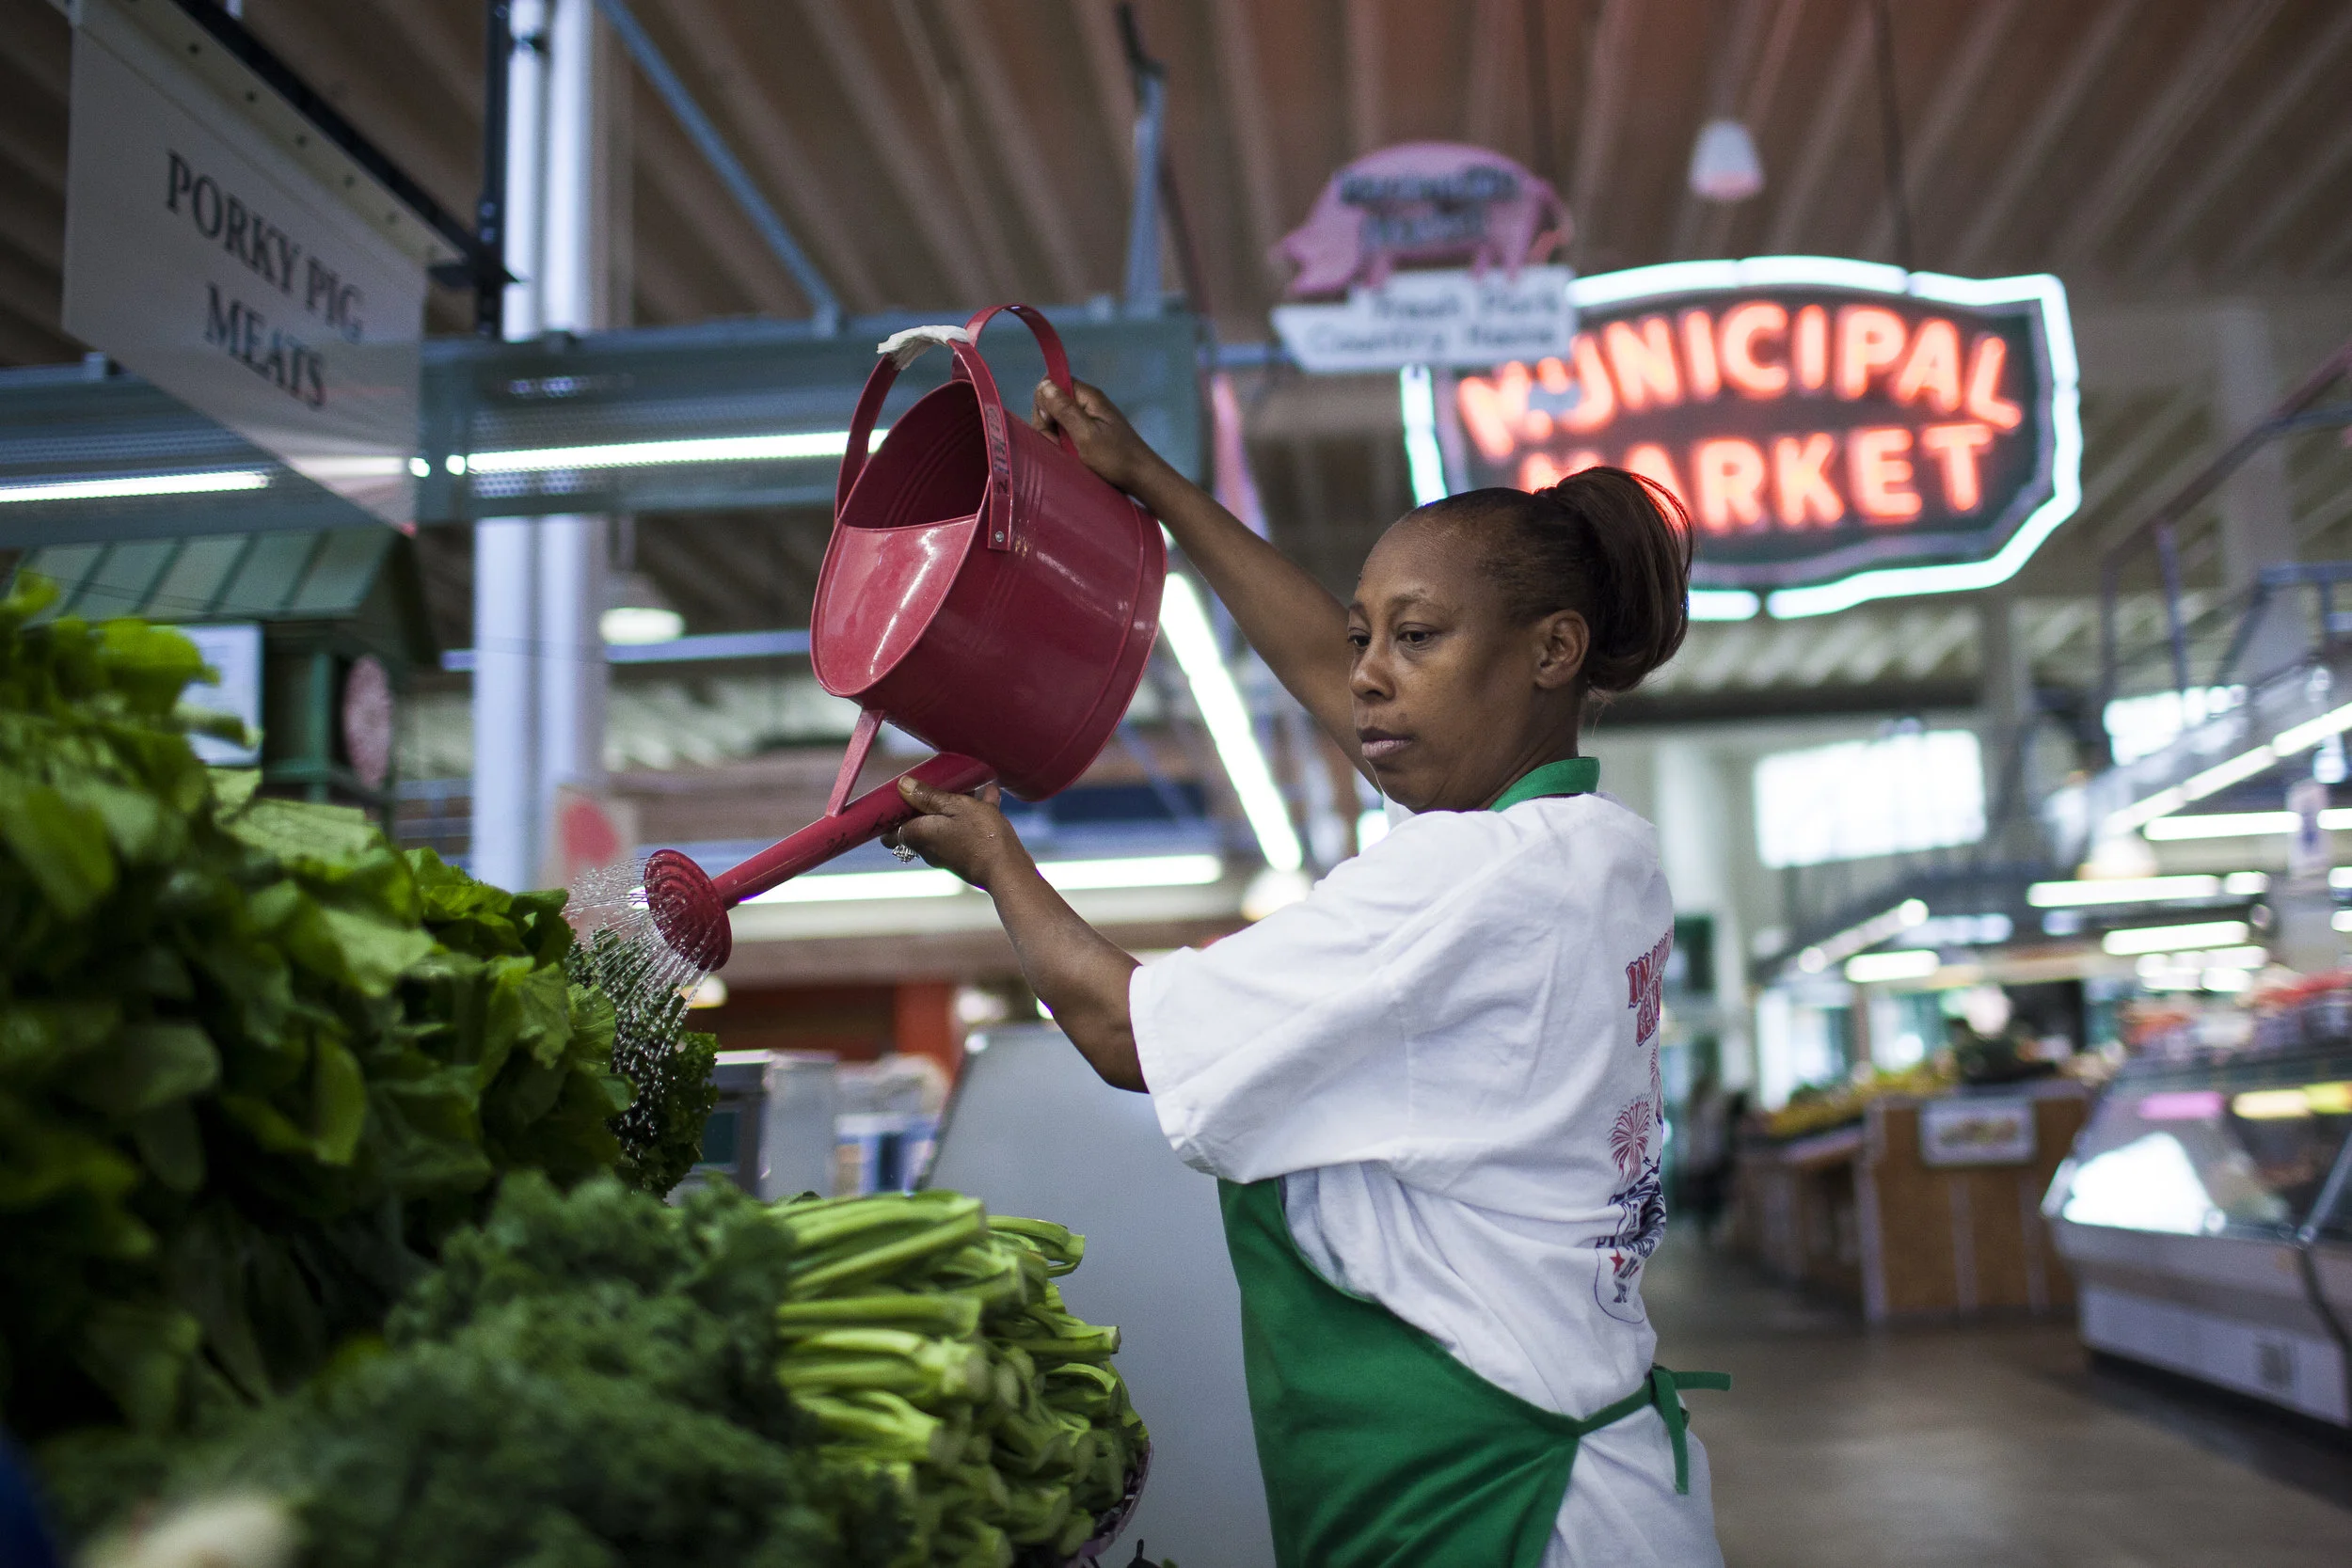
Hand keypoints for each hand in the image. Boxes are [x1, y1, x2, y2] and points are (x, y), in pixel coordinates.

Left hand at [885, 777, 1031, 890]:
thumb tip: (903, 785)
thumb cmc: (981, 837)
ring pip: (943, 825)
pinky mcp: (966, 855)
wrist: (1007, 869)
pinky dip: (972, 814)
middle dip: (926, 804)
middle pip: (918, 825)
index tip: (900, 798)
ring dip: (952, 806)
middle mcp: (929, 847)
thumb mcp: (956, 806)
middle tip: (938, 785)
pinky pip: (963, 830)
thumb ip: (928, 795)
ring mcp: (948, 853)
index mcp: (920, 834)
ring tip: (970, 785)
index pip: (889, 833)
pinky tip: (990, 794)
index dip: (892, 817)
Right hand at [1033, 378, 1168, 495]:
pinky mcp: (1088, 434)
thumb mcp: (1086, 434)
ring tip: (1068, 455)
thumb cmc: (1116, 458)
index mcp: (1088, 397)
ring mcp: (1087, 419)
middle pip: (1050, 404)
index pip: (1052, 383)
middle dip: (1047, 425)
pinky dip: (1063, 446)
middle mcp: (1086, 403)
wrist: (1142, 478)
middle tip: (1059, 446)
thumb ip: (1064, 409)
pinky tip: (1071, 458)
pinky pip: (1065, 434)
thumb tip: (1044, 384)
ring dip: (1054, 439)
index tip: (1051, 424)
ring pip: (1055, 422)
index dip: (1044, 403)